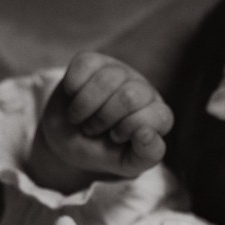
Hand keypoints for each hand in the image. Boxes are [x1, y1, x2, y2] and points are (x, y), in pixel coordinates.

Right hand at [31, 51, 172, 192]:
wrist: (66, 139)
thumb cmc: (101, 151)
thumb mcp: (126, 163)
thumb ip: (146, 155)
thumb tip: (148, 133)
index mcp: (158, 115)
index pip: (157, 115)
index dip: (129, 129)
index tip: (115, 137)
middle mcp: (143, 89)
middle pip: (130, 96)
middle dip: (104, 119)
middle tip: (93, 129)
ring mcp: (119, 72)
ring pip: (107, 79)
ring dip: (85, 106)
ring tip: (81, 118)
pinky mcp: (93, 60)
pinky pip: (84, 65)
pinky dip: (73, 87)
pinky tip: (73, 97)